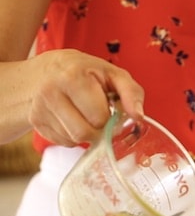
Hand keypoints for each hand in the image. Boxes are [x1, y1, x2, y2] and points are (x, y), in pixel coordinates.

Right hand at [27, 49, 143, 145]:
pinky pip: (63, 143)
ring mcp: (40, 109)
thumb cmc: (83, 72)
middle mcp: (51, 92)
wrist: (42, 72)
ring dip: (86, 134)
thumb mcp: (111, 73)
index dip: (108, 115)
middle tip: (95, 113)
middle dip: (97, 127)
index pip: (99, 117)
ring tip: (83, 115)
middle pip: (85, 133)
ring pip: (74, 141)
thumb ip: (131, 92)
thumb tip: (139, 116)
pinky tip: (70, 120)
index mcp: (72, 76)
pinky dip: (72, 136)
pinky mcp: (35, 123)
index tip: (105, 105)